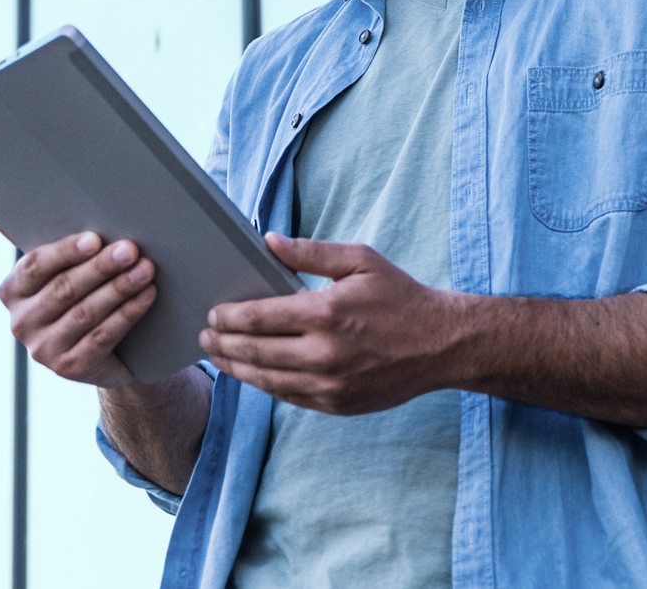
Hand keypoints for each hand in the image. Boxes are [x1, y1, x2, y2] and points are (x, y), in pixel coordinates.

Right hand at [0, 231, 157, 389]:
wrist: (105, 351)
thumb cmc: (82, 295)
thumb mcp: (62, 272)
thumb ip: (47, 248)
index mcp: (13, 291)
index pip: (35, 266)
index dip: (65, 251)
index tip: (96, 238)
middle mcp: (21, 323)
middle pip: (64, 289)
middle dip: (100, 267)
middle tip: (131, 250)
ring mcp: (44, 349)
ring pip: (86, 312)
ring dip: (119, 288)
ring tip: (145, 269)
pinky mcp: (70, 368)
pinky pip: (102, 336)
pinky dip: (127, 313)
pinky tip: (146, 295)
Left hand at [199, 234, 467, 415]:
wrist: (441, 345)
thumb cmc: (401, 297)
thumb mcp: (361, 261)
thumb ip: (311, 252)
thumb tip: (269, 241)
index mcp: (325, 313)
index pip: (259, 317)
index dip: (229, 316)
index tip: (213, 312)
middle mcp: (323, 353)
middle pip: (254, 352)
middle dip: (223, 343)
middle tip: (205, 336)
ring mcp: (329, 383)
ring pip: (266, 379)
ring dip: (236, 369)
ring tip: (219, 358)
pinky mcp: (337, 404)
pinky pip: (289, 396)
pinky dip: (266, 385)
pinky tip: (253, 376)